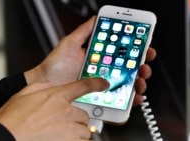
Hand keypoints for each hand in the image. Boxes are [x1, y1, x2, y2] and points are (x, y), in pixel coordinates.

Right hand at [0, 78, 108, 140]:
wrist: (5, 138)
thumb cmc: (11, 119)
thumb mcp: (23, 94)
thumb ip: (41, 87)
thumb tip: (51, 84)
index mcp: (56, 96)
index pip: (83, 86)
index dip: (96, 84)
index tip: (103, 84)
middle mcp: (66, 111)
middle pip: (83, 115)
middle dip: (76, 120)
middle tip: (64, 124)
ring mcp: (69, 129)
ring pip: (84, 131)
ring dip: (77, 133)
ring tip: (62, 135)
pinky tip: (63, 140)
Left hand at [24, 16, 155, 105]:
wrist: (44, 86)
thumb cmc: (55, 66)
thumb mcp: (70, 44)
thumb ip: (84, 31)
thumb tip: (96, 17)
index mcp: (99, 59)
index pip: (122, 53)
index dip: (135, 49)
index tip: (144, 45)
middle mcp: (103, 72)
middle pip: (129, 69)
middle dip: (142, 65)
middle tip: (143, 63)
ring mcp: (103, 87)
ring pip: (128, 85)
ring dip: (140, 81)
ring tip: (140, 78)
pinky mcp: (101, 100)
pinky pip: (120, 100)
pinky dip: (132, 100)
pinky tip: (135, 96)